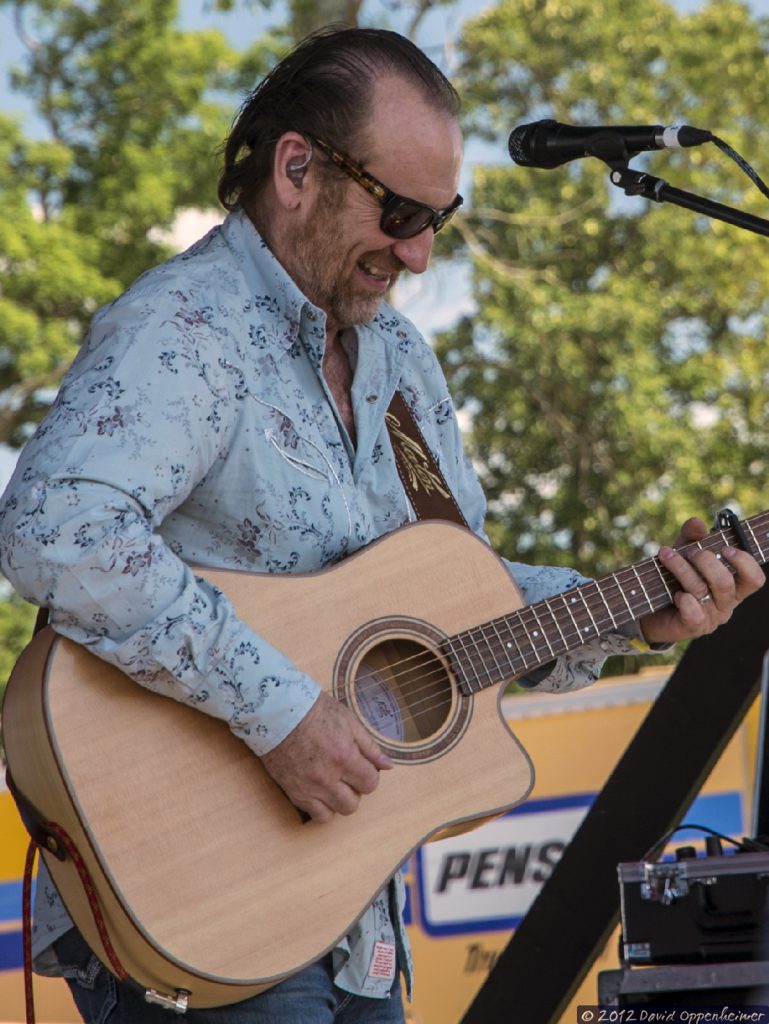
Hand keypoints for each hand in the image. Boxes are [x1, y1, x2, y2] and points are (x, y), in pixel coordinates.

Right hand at [260, 692, 392, 823]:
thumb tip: (389, 765)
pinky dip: (323, 808)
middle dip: (355, 789)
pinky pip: (317, 815)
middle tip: (347, 774)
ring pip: (338, 811)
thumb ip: (370, 747)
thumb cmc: (314, 712)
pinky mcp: (295, 792)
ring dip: (340, 800)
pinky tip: (321, 793)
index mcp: (345, 757)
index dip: (369, 775)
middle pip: (355, 801)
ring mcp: (311, 788)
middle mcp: (329, 777)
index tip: (362, 767)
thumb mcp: (348, 721)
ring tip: (334, 783)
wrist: (278, 713)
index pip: (370, 783)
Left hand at [640, 517, 764, 645]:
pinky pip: (694, 613)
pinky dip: (684, 600)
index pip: (754, 578)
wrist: (650, 612)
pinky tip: (675, 593)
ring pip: (703, 590)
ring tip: (666, 555)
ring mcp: (710, 618)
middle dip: (705, 560)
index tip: (724, 548)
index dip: (744, 562)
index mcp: (732, 587)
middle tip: (690, 551)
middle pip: (725, 582)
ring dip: (682, 568)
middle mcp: (725, 604)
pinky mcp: (692, 627)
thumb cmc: (673, 580)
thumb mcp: (683, 554)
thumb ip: (691, 537)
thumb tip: (697, 522)